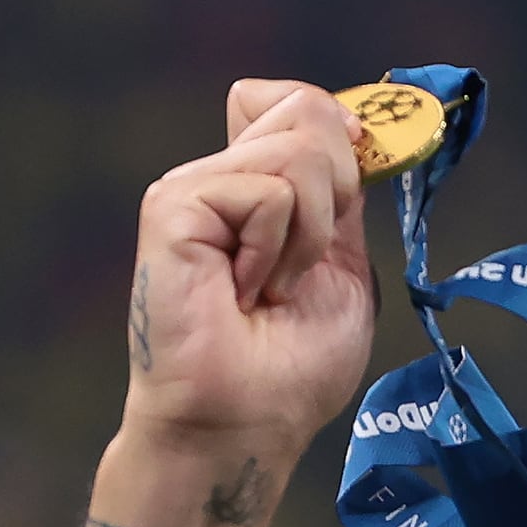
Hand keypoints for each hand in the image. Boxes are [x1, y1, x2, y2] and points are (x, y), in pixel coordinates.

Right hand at [115, 81, 376, 502]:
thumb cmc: (290, 369)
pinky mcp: (173, 204)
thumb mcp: (343, 269)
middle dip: (337, 191)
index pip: (301, 101)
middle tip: (302, 269)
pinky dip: (276, 251)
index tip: (349, 198)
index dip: (343, 136)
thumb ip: (342, 198)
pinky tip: (242, 293)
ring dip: (309, 237)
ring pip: (299, 148)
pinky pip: (268, 191)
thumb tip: (354, 126)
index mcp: (260, 187)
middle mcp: (222, 175)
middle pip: (306, 108)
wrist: (243, 425)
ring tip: (270, 290)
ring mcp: (194, 186)